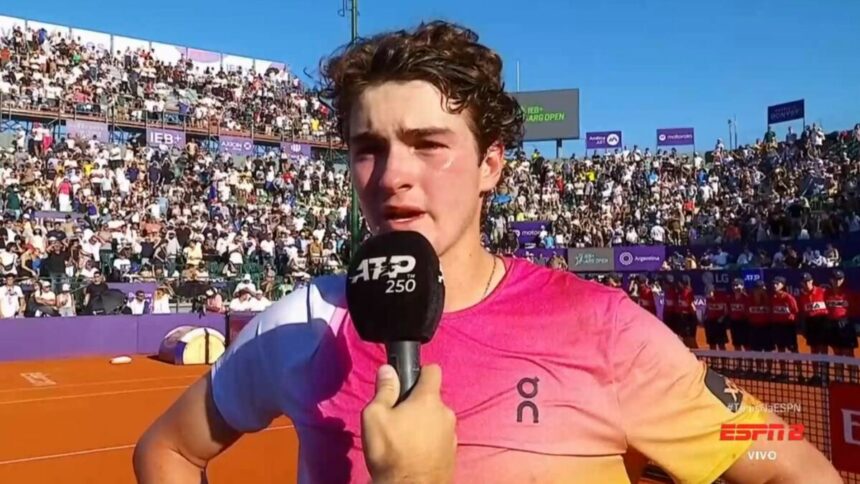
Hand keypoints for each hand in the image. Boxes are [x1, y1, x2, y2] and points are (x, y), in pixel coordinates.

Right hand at [362, 364, 456, 483]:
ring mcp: (452, 434)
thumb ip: (383, 390)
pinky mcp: (452, 453)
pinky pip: (439, 438)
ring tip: (404, 440)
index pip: (432, 370)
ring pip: (436, 419)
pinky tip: (414, 453)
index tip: (406, 382)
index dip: (419, 372)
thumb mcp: (375, 417)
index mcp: (429, 399)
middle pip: (432, 399)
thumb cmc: (391, 452)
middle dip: (417, 404)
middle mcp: (446, 413)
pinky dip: (429, 441)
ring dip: (423, 424)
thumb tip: (388, 370)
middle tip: (397, 418)